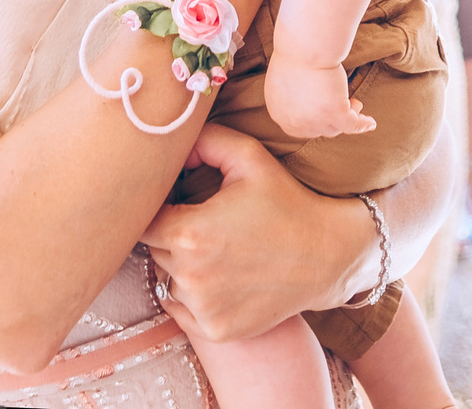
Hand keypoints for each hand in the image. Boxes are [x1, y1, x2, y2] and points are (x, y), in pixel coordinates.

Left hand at [142, 125, 374, 342]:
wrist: (328, 254)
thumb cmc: (286, 202)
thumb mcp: (248, 157)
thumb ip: (204, 141)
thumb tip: (173, 149)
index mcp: (189, 234)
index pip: (143, 222)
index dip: (157, 210)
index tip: (177, 204)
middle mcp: (191, 277)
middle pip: (155, 250)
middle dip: (172, 236)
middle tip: (206, 224)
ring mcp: (203, 308)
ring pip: (169, 280)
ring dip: (183, 266)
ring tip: (219, 251)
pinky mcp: (216, 331)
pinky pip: (183, 309)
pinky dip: (194, 296)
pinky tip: (223, 278)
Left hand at [262, 60, 374, 138]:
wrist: (303, 46)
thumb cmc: (295, 54)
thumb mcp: (286, 80)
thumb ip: (292, 95)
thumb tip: (305, 98)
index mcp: (279, 113)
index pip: (300, 126)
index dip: (316, 119)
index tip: (325, 108)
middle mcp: (294, 122)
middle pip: (319, 129)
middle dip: (332, 118)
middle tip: (345, 103)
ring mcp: (314, 120)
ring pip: (336, 128)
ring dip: (348, 118)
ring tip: (356, 105)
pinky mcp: (334, 114)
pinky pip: (352, 126)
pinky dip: (363, 125)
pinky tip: (371, 123)